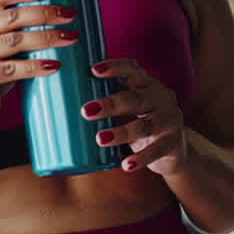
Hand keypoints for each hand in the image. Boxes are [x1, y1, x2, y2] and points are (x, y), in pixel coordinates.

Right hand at [0, 0, 78, 132]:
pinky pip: (13, 69)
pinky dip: (36, 66)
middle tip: (70, 14)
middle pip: (12, 17)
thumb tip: (58, 14)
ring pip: (16, 41)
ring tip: (71, 37)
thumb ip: (14, 29)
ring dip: (47, 38)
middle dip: (45, 13)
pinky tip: (54, 65)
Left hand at [82, 59, 186, 175]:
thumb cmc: (141, 124)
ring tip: (100, 139)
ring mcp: (170, 120)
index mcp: (147, 84)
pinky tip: (126, 165)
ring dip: (122, 132)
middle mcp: (161, 98)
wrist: (174, 152)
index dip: (114, 68)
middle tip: (86, 111)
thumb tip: (59, 104)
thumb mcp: (129, 110)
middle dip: (111, 103)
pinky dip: (140, 158)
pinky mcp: (174, 143)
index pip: (132, 69)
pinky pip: (157, 150)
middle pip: (135, 98)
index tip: (93, 70)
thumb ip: (107, 102)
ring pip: (146, 125)